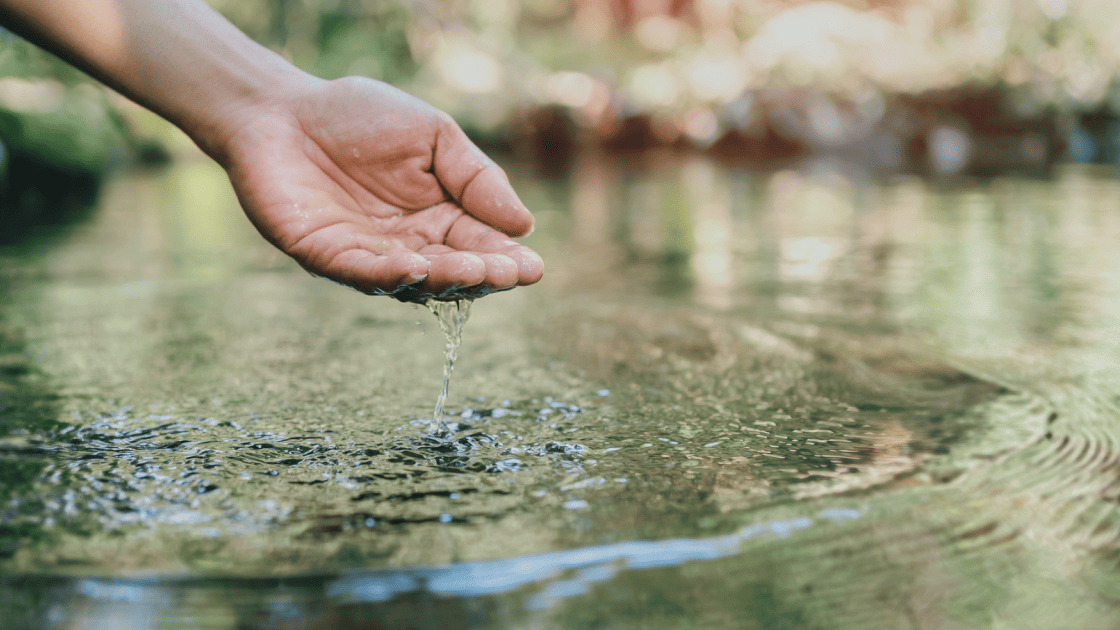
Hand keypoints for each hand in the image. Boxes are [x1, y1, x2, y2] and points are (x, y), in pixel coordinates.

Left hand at [217, 76, 542, 300]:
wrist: (284, 109)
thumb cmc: (360, 118)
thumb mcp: (434, 135)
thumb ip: (476, 177)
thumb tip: (524, 225)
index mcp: (441, 217)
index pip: (481, 245)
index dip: (507, 259)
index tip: (532, 268)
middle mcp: (410, 245)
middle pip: (454, 271)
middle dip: (483, 275)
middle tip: (508, 274)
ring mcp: (369, 255)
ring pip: (413, 280)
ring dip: (444, 279)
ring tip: (473, 270)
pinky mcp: (327, 256)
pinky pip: (362, 273)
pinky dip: (390, 274)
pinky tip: (417, 267)